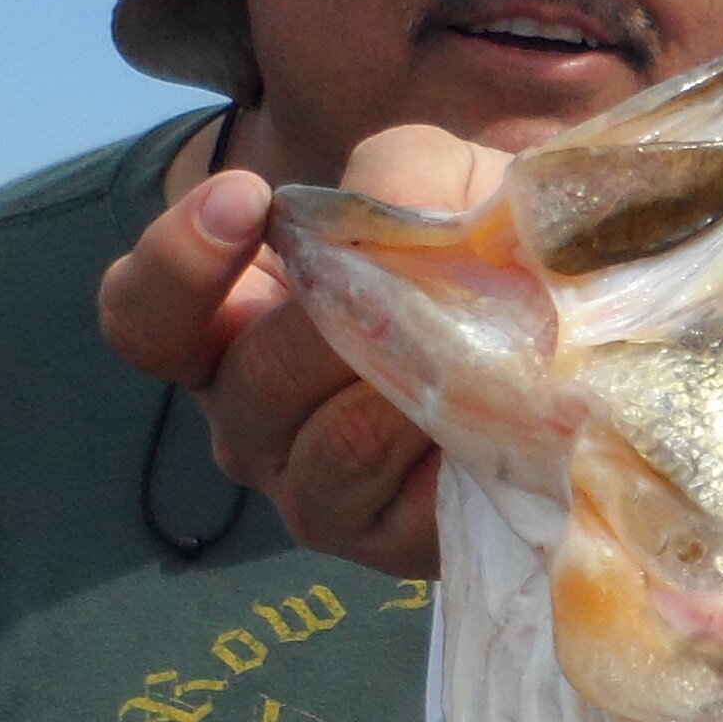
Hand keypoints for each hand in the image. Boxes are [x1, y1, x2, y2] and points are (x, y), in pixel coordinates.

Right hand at [95, 127, 503, 579]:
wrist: (581, 330)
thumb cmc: (477, 246)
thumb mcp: (438, 178)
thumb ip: (395, 176)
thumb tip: (383, 217)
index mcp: (226, 328)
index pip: (141, 315)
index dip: (178, 262)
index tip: (248, 199)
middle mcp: (248, 419)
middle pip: (250, 380)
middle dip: (344, 323)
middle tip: (426, 288)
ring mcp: (311, 491)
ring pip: (333, 443)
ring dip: (412, 384)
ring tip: (476, 342)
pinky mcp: (383, 545)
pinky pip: (402, 497)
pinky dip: (451, 440)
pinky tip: (493, 407)